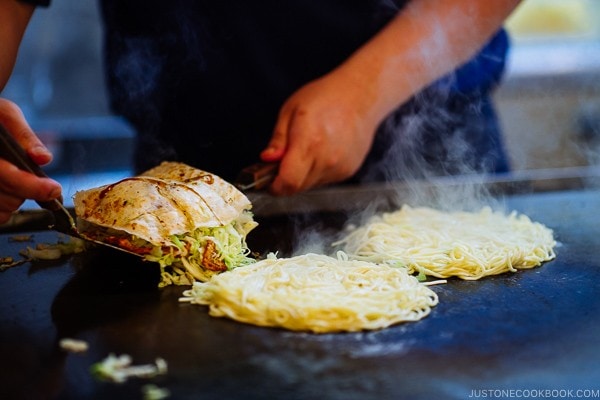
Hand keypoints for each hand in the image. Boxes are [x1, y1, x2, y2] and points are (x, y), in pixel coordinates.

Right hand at [0, 98, 60, 223]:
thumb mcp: (4, 114)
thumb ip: (24, 136)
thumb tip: (44, 158)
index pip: (8, 176)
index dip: (33, 186)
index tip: (54, 189)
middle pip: (10, 198)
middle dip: (27, 189)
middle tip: (25, 172)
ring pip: (4, 210)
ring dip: (15, 199)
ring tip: (10, 177)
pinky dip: (5, 208)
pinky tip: (4, 190)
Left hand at [260, 69, 379, 194]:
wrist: (361, 96)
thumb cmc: (325, 97)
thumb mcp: (291, 110)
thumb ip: (278, 139)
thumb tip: (267, 159)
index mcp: (309, 143)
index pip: (289, 182)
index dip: (275, 186)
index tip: (268, 180)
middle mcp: (327, 160)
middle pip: (297, 188)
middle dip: (286, 179)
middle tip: (285, 159)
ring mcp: (340, 167)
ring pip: (311, 185)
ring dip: (302, 175)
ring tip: (308, 148)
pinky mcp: (348, 171)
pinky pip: (325, 180)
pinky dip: (318, 171)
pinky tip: (323, 150)